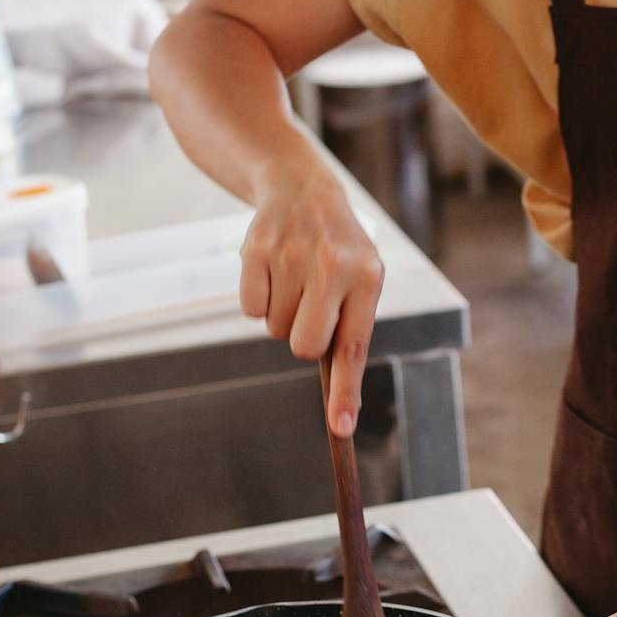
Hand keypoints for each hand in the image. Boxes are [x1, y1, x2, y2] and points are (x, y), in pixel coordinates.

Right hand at [239, 164, 384, 435]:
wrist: (302, 189)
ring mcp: (291, 256)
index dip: (346, 391)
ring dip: (284, 315)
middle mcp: (331, 266)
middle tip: (312, 310)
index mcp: (366, 277)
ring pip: (276, 330)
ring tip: (296, 279)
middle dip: (304, 341)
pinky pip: (250, 310)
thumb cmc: (339, 250)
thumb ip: (352, 328)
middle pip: (304, 346)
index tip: (340, 427)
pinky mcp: (255, 251)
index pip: (353, 346)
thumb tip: (340, 402)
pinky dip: (259, 299)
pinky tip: (273, 272)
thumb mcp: (362, 278)